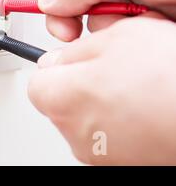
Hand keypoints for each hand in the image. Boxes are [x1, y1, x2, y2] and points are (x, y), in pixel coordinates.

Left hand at [28, 15, 175, 164]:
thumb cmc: (172, 77)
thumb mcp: (118, 37)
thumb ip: (76, 50)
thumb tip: (58, 59)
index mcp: (63, 99)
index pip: (38, 82)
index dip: (57, 66)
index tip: (73, 60)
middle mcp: (76, 133)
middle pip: (60, 102)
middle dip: (78, 83)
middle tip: (111, 68)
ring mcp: (100, 154)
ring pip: (85, 119)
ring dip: (100, 102)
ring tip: (135, 88)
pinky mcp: (123, 163)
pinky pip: (107, 136)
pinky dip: (118, 122)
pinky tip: (144, 107)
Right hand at [38, 0, 175, 40]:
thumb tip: (47, 2)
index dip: (57, 8)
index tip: (64, 32)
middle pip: (84, 10)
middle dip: (100, 20)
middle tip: (119, 17)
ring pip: (109, 29)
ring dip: (126, 30)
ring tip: (153, 16)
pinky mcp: (157, 19)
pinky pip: (134, 39)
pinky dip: (144, 39)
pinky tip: (161, 27)